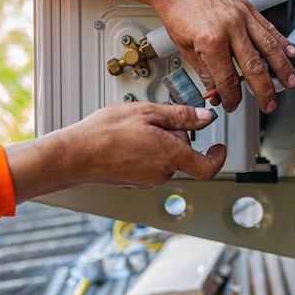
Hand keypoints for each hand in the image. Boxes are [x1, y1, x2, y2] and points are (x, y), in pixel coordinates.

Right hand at [6, 103, 225, 203]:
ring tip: (135, 128)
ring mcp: (147, 180)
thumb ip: (181, 116)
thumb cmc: (105, 133)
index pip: (208, 167)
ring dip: (158, 141)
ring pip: (166, 157)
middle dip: (176, 135)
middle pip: (183, 154)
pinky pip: (150, 163)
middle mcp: (162, 173)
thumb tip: (204, 117)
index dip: (219, 158)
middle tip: (155, 119)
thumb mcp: (148, 112)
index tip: (219, 147)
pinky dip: (145, 150)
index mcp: (171, 156)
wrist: (74, 155)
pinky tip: (126, 139)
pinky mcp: (134, 181)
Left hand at [109, 0, 294, 113]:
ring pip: (269, 47)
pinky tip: (291, 53)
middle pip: (254, 67)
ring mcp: (242, 16)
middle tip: (269, 104)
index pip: (227, 79)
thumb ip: (204, 71)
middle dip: (264, 90)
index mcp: (211, 41)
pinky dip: (282, 42)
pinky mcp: (247, 7)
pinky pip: (269, 27)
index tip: (232, 104)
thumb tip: (215, 90)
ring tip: (291, 82)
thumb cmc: (177, 10)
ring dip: (283, 68)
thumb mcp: (185, 47)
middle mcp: (230, 28)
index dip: (231, 97)